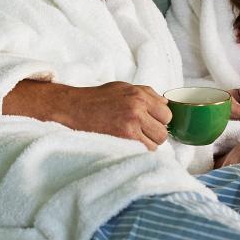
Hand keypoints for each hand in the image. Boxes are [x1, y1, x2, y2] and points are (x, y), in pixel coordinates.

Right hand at [5, 80, 169, 149]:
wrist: (72, 108)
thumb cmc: (97, 99)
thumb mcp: (123, 88)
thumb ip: (146, 94)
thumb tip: (167, 105)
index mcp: (139, 95)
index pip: (167, 113)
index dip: (160, 120)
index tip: (150, 122)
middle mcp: (137, 108)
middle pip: (164, 131)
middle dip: (155, 134)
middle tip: (141, 133)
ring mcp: (131, 124)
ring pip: (156, 144)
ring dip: (147, 144)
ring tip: (133, 140)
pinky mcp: (123, 139)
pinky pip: (143, 151)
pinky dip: (138, 151)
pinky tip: (127, 145)